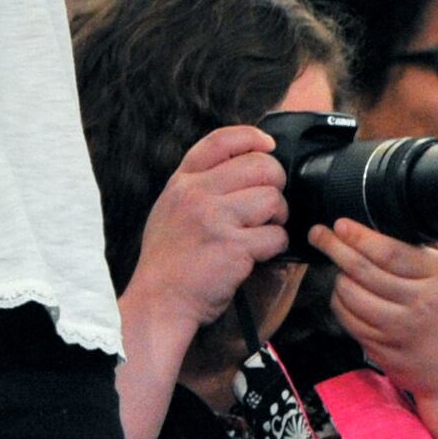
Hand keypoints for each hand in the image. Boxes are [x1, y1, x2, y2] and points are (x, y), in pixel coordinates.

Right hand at [122, 125, 292, 350]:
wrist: (159, 301)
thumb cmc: (168, 260)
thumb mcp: (169, 209)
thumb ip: (197, 186)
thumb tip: (239, 168)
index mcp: (182, 182)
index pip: (221, 141)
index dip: (252, 137)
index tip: (268, 146)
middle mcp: (197, 194)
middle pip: (260, 166)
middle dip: (275, 184)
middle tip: (269, 204)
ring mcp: (216, 220)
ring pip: (273, 199)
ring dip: (277, 217)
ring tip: (262, 231)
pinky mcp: (234, 247)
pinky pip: (276, 236)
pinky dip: (275, 246)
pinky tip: (258, 254)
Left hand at [317, 217, 437, 402]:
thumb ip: (426, 245)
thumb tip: (391, 213)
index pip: (389, 251)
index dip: (358, 235)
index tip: (340, 224)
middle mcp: (419, 302)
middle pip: (363, 269)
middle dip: (334, 247)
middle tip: (319, 234)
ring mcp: (399, 329)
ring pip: (350, 295)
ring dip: (337, 277)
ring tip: (338, 266)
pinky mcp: (383, 350)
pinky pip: (348, 320)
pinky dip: (340, 303)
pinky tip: (344, 294)